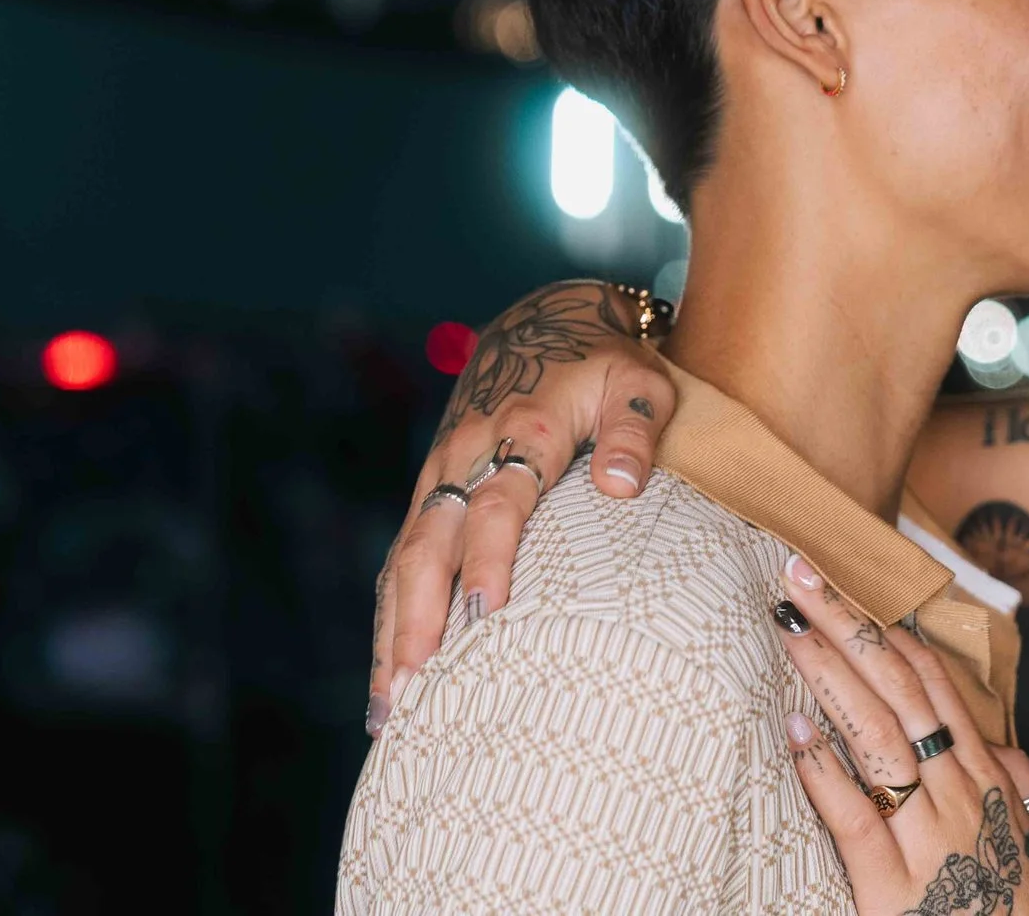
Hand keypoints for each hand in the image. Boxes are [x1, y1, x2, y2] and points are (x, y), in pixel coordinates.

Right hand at [366, 281, 678, 732]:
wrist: (543, 321)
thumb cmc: (603, 362)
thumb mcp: (638, 380)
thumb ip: (635, 429)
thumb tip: (622, 482)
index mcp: (522, 429)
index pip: (499, 504)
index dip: (489, 559)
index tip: (485, 617)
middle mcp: (466, 454)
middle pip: (432, 542)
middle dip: (419, 615)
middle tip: (418, 687)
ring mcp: (440, 474)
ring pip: (405, 558)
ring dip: (393, 630)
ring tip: (390, 708)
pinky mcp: (430, 490)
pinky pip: (402, 558)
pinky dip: (390, 616)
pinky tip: (389, 677)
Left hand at [775, 557, 1028, 914]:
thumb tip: (1008, 752)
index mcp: (990, 777)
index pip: (934, 681)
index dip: (888, 627)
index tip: (848, 584)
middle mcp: (960, 791)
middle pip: (898, 687)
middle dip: (848, 623)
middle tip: (801, 573)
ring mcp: (930, 836)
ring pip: (875, 733)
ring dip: (828, 671)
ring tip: (788, 624)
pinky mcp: (893, 889)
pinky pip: (855, 818)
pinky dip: (823, 771)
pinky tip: (794, 730)